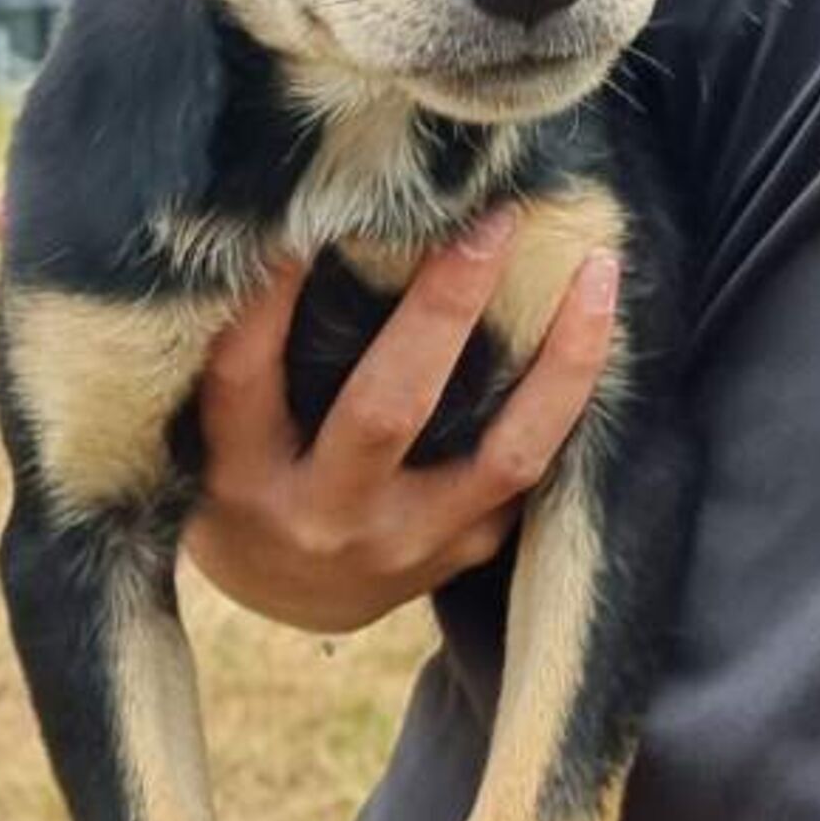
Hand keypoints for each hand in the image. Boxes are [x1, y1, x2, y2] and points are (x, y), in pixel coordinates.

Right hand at [185, 210, 618, 634]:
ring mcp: (406, 546)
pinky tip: (597, 330)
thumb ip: (253, 351)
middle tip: (493, 224)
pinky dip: (568, 400)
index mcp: (244, 477)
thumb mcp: (221, 429)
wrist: (292, 599)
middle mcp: (325, 518)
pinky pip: (531, 475)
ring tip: (598, 275)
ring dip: (562, 363)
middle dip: (445, 308)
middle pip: (388, 411)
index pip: (246, 376)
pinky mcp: (463, 553)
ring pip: (506, 456)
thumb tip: (302, 225)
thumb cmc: (250, 483)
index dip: (270, 298)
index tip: (306, 221)